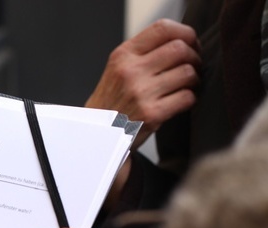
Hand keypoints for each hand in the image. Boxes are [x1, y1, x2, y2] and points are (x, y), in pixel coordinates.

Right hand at [86, 18, 200, 147]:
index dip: (185, 33)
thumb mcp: (118, 69)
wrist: (98, 134)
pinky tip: (182, 100)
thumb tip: (183, 41)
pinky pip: (187, 97)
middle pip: (180, 49)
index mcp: (123, 55)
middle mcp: (131, 71)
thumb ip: (143, 53)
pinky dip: (190, 98)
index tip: (190, 44)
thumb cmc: (112, 101)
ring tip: (187, 85)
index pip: (163, 29)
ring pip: (187, 72)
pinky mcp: (152, 114)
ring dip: (194, 79)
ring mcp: (141, 93)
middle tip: (194, 67)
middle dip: (194, 57)